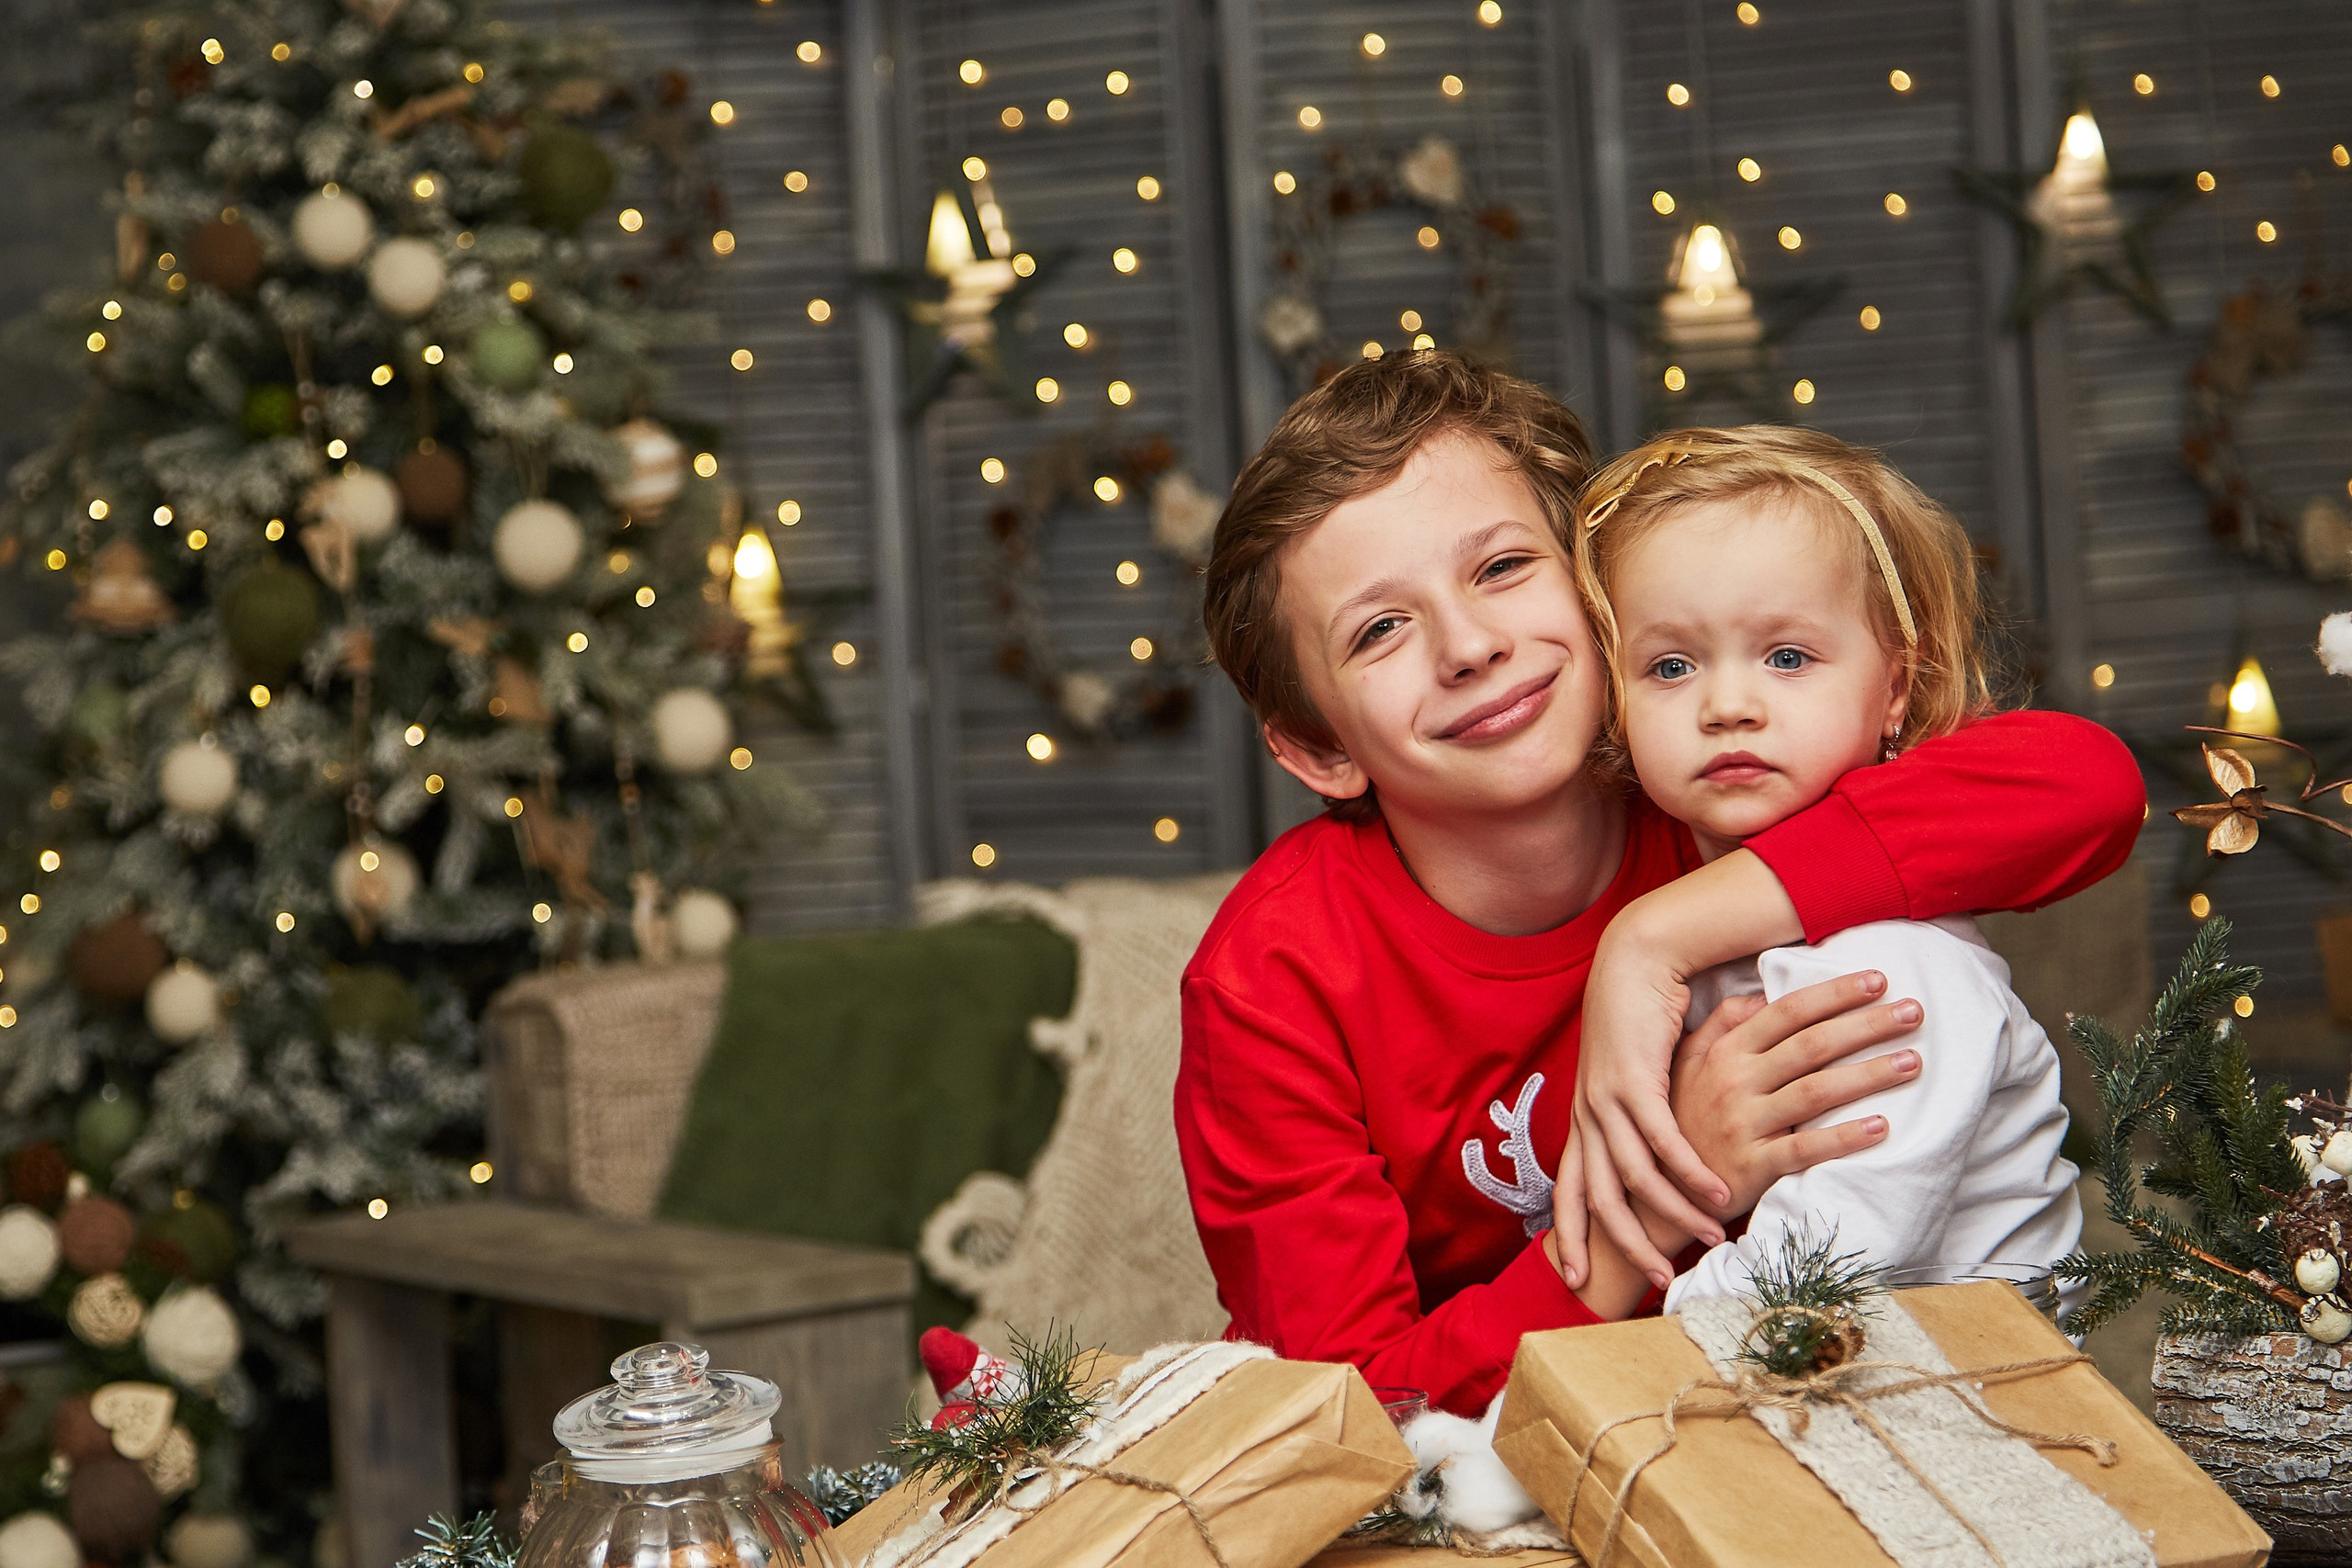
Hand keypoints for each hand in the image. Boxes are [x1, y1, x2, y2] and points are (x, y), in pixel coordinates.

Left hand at [1550, 985, 1752, 1286]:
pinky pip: (1660, 1139)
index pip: (1568, 1190)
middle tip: (1652, 1280)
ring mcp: (1606, 1099)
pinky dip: (1687, 1171)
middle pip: (1596, 1198)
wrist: (1636, 961)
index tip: (1576, 1278)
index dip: (1570, 1234)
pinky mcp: (1633, 1080)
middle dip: (1622, 1244)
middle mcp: (1588, 1115)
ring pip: (1630, 1176)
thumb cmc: (1643, 1019)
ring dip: (1670, 1213)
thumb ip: (1648, 1120)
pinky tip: (1714, 1193)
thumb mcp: (1640, 1080)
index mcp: (1585, 1119)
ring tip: (1707, 1239)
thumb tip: (1666, 1157)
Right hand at [1669, 975, 1924, 1220]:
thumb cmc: (1683, 1116)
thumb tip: (1763, 995)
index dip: (1834, 994)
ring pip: (1817, 1091)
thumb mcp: (1689, 1061)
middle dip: (1866, 1025)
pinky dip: (1845, 1137)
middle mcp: (1735, 1082)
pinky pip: (1807, 1148)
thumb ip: (1723, 1023)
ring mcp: (1745, 1124)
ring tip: (1911, 1062)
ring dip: (1869, 1074)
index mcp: (1726, 1052)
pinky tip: (1881, 1127)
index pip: (1788, 1012)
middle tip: (1913, 1013)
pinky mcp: (1755, 1165)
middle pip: (1812, 1045)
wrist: (1663, 1186)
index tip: (1877, 980)